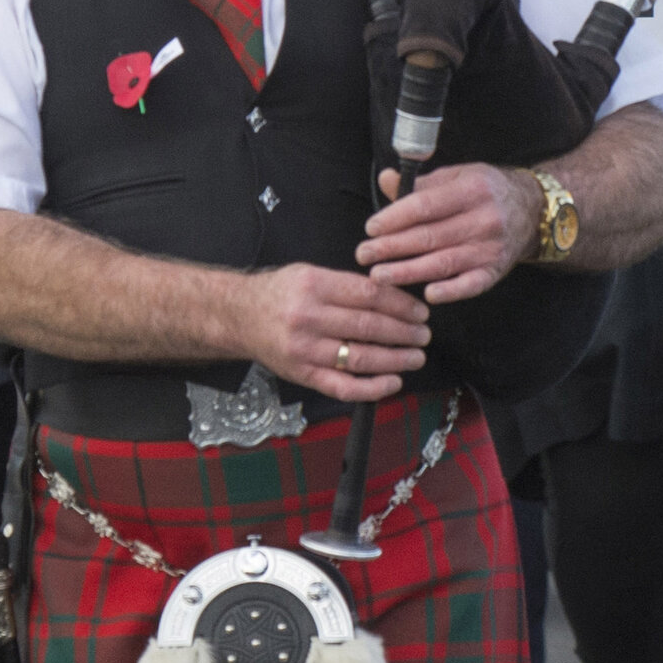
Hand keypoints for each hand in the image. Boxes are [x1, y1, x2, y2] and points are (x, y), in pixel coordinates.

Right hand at [237, 260, 430, 400]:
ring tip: (415, 356)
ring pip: (360, 358)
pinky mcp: (302, 374)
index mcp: (314, 286)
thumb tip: (393, 296)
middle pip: (368, 326)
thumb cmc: (279, 294)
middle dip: (404, 332)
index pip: (369, 294)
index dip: (401, 304)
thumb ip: (347, 284)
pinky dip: (371, 388)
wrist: (239, 317)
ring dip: (395, 359)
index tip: (419, 311)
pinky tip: (392, 382)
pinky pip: (342, 387)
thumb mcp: (310, 274)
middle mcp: (308, 318)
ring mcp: (305, 350)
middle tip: (423, 334)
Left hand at [358, 162, 535, 303]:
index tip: (370, 229)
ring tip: (378, 277)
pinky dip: (451, 291)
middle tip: (363, 254)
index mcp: (471, 190)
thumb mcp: (457, 176)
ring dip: (408, 272)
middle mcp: (483, 219)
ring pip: (443, 263)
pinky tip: (427, 295)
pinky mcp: (495, 270)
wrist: (532, 210)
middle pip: (429, 237)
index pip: (425, 206)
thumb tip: (386, 179)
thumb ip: (421, 184)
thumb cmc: (485, 191)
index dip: (395, 218)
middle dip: (392, 248)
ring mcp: (490, 247)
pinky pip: (471, 284)